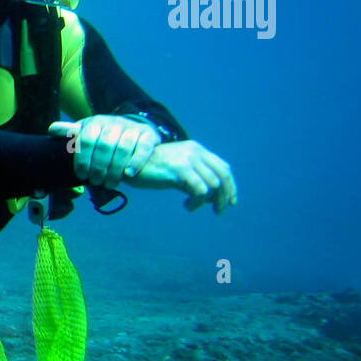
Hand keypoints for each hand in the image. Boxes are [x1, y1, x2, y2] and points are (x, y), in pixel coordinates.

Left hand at [48, 116, 160, 190]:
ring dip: (115, 169)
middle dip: (98, 167)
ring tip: (110, 183)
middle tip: (95, 182)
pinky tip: (128, 175)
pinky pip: (142, 148)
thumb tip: (52, 129)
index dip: (82, 159)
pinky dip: (135, 162)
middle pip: (104, 145)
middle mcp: (114, 122)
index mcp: (96, 122)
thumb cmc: (108, 140)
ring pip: (122, 148)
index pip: (86, 139)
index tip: (82, 175)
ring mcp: (132, 128)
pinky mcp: (149, 136)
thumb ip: (73, 133)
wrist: (139, 134)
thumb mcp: (90, 134)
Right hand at [122, 140, 237, 213]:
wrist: (129, 164)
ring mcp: (188, 160)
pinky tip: (188, 206)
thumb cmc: (152, 170)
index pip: (223, 167)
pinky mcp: (180, 170)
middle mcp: (196, 152)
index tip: (230, 201)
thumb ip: (195, 180)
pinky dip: (198, 202)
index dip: (230, 185)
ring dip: (209, 201)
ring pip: (214, 185)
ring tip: (193, 207)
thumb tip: (214, 198)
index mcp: (197, 149)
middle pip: (223, 176)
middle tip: (220, 211)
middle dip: (225, 195)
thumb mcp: (177, 172)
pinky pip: (200, 191)